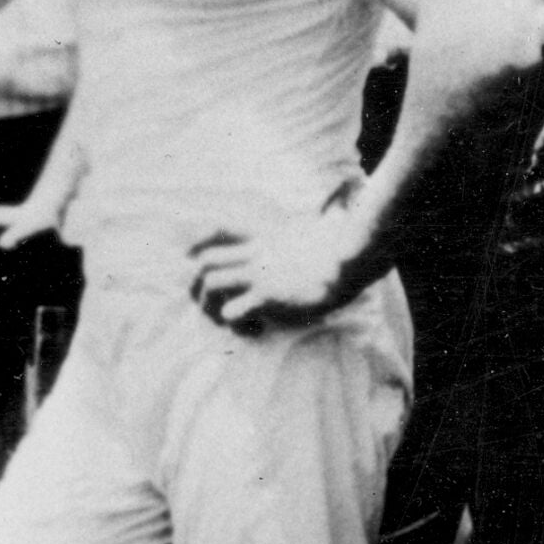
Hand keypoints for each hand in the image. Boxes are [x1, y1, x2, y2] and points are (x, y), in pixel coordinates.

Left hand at [188, 205, 367, 332]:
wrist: (351, 257)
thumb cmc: (343, 247)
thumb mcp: (322, 229)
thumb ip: (317, 224)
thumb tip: (336, 212)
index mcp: (266, 237)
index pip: (221, 229)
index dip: (199, 243)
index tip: (191, 257)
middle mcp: (256, 253)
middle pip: (205, 261)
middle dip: (197, 287)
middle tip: (212, 307)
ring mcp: (259, 273)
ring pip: (211, 283)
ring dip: (211, 308)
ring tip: (229, 322)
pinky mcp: (267, 295)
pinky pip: (233, 310)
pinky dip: (236, 325)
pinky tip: (255, 330)